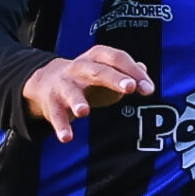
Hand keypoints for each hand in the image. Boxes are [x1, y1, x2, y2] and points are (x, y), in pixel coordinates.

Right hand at [22, 45, 154, 143]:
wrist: (45, 82)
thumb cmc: (86, 80)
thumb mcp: (107, 72)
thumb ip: (127, 73)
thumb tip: (144, 70)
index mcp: (96, 58)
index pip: (117, 59)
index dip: (133, 71)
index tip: (149, 89)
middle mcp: (79, 68)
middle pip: (98, 71)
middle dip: (114, 79)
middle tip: (130, 88)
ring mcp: (63, 85)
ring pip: (71, 91)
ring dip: (76, 101)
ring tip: (84, 112)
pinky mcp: (52, 103)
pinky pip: (56, 115)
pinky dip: (61, 126)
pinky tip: (67, 138)